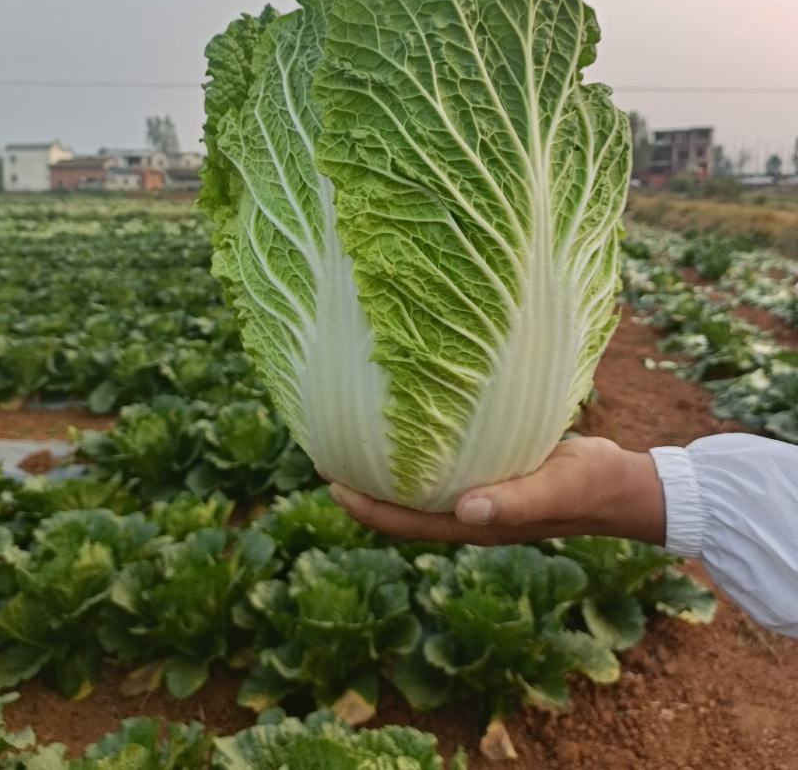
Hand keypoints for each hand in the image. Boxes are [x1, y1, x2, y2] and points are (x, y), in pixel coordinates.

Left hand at [329, 436, 664, 546]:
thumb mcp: (554, 489)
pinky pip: (446, 466)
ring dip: (388, 469)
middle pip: (403, 506)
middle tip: (326, 453)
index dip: (364, 508)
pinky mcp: (495, 471)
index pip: (405, 522)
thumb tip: (465, 513)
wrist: (623, 482)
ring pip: (421, 486)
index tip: (329, 481)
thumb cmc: (590, 486)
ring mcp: (482, 493)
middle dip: (364, 486)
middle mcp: (471, 511)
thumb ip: (513, 502)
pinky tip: (414, 426)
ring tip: (356, 438)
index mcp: (476, 524)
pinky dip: (421, 452)